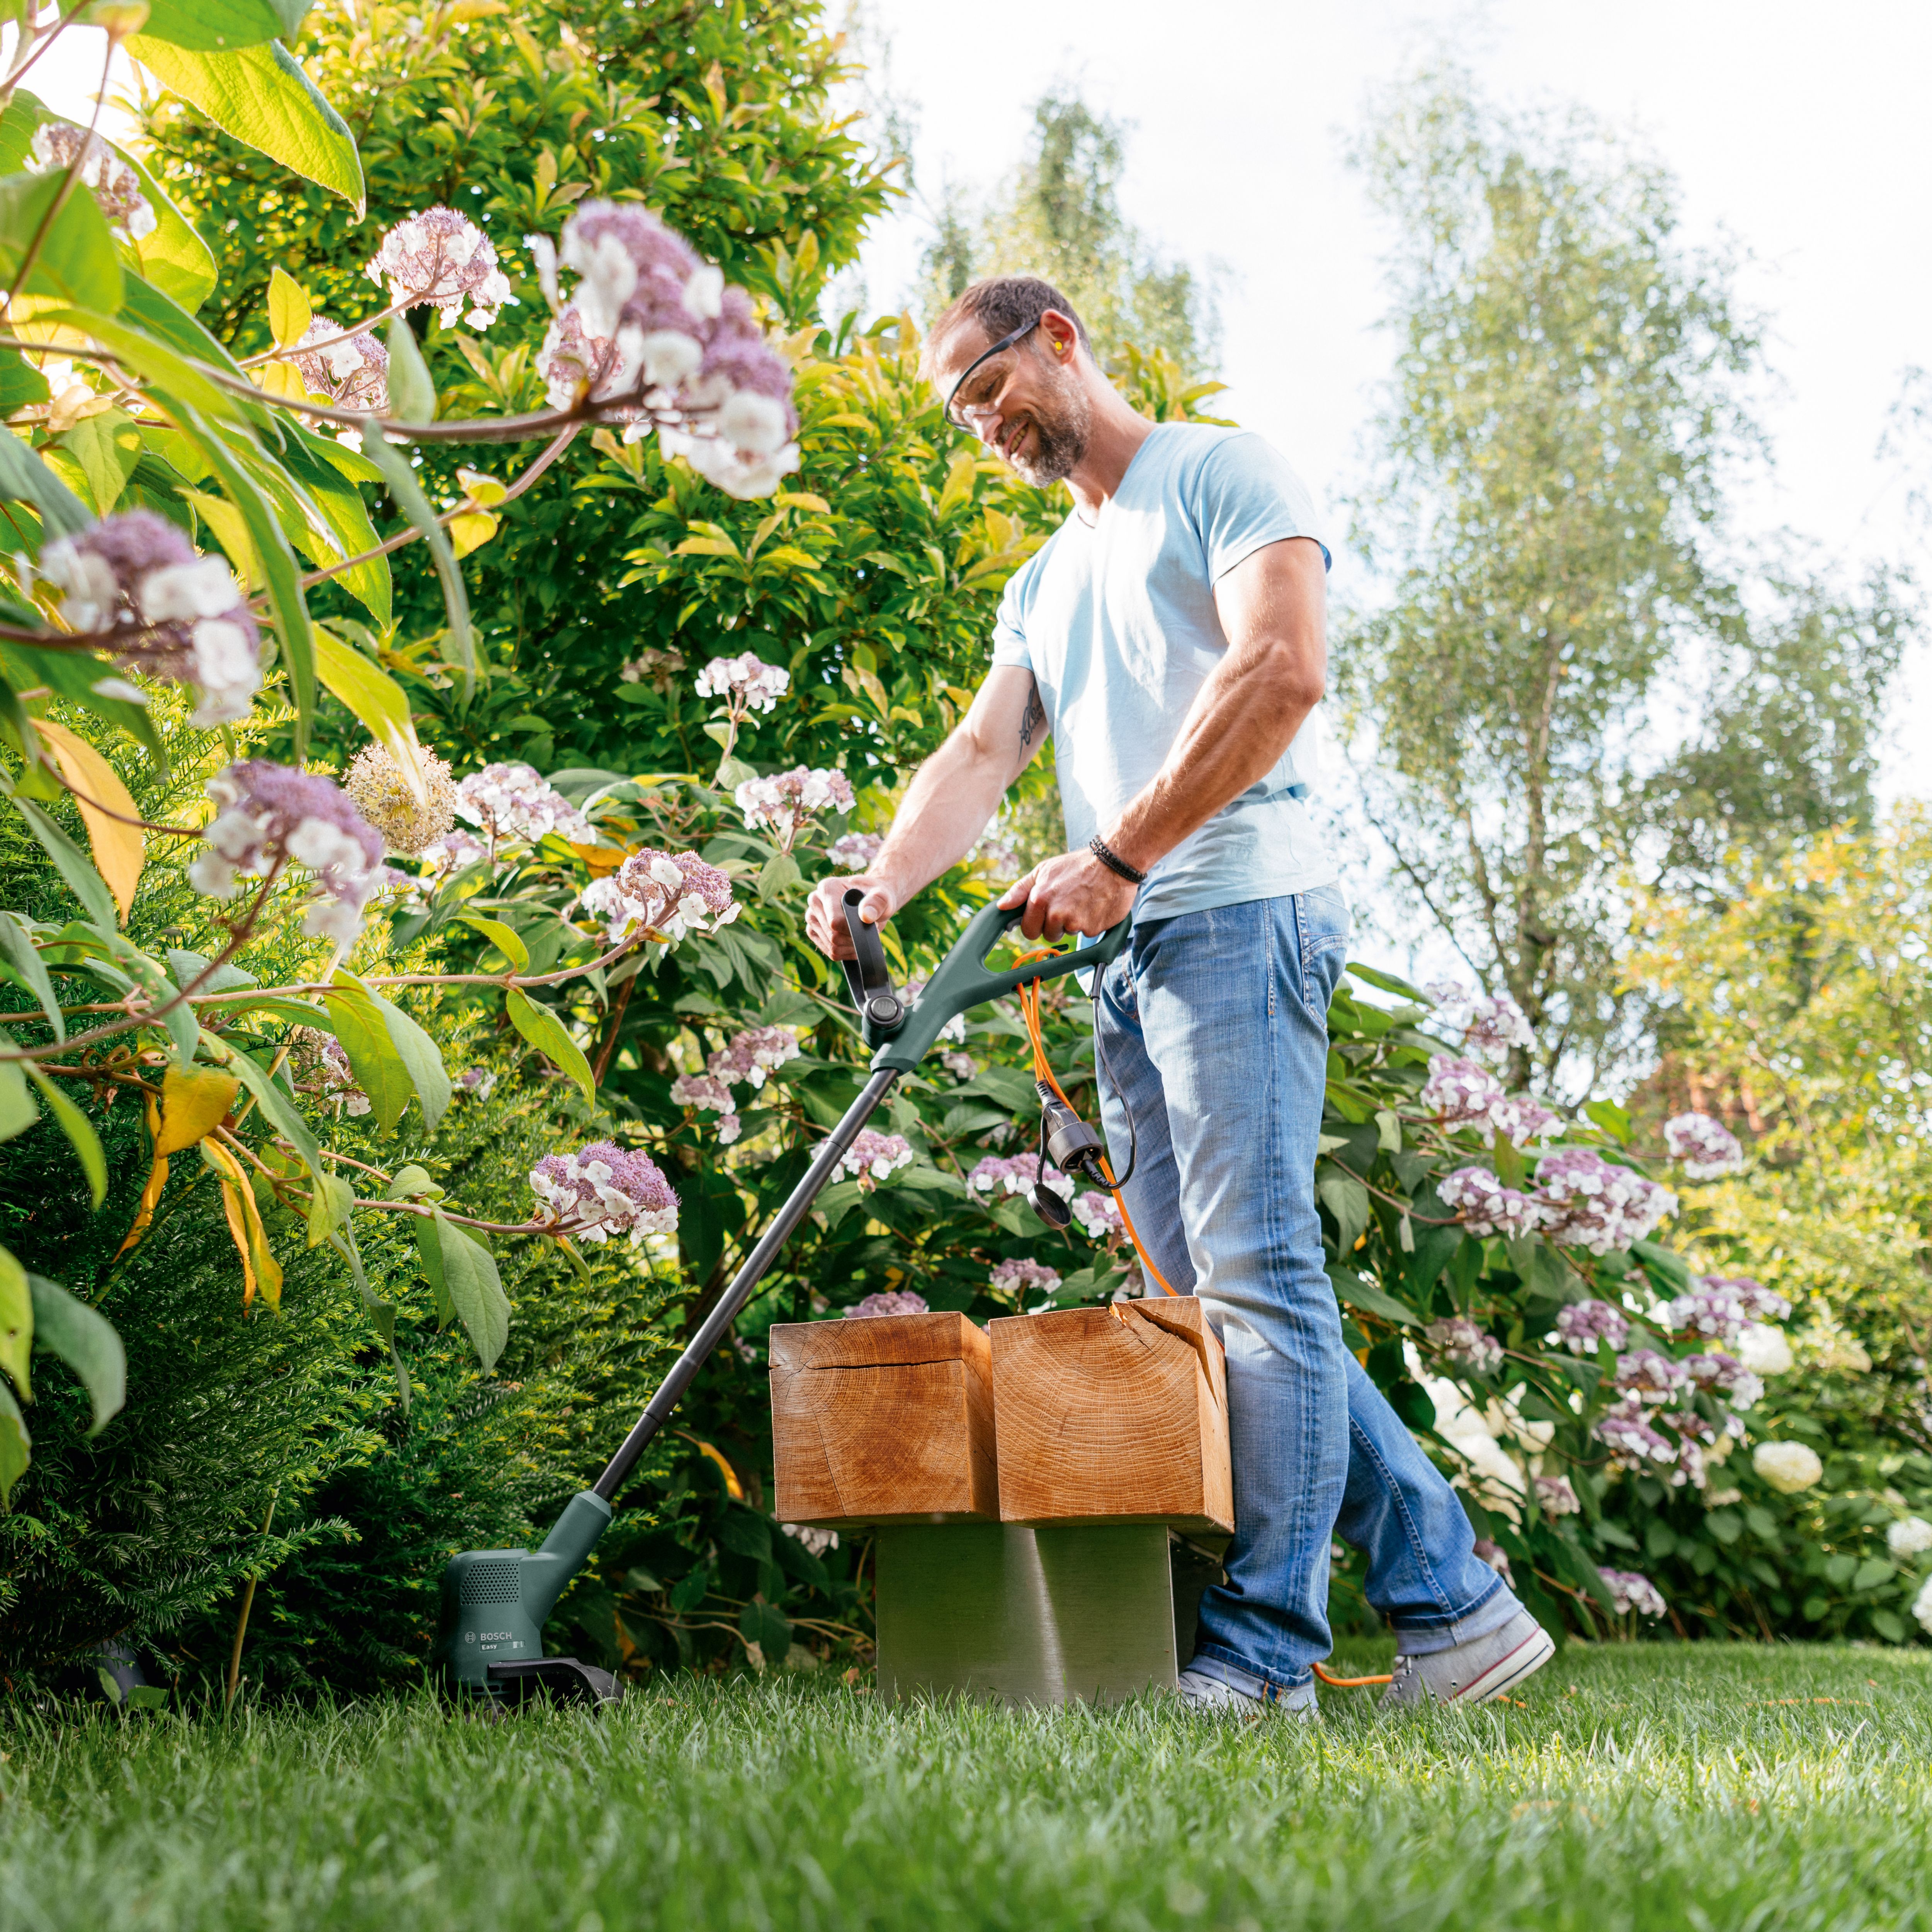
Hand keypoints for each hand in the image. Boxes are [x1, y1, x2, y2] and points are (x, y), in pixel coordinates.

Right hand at [805, 870, 900, 960]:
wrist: (871, 901)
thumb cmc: (876, 897)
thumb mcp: (883, 896)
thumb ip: (877, 902)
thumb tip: (865, 916)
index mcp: (827, 888)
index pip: (835, 921)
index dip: (854, 930)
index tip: (871, 924)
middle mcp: (815, 901)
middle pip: (833, 936)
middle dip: (854, 939)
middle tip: (869, 931)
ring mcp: (812, 918)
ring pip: (831, 947)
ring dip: (851, 947)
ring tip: (863, 935)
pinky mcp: (814, 932)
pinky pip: (830, 953)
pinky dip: (846, 953)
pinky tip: (856, 944)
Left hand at [998, 849, 1137, 940]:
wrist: (1113, 863)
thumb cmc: (1076, 865)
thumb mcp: (1043, 870)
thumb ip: (1020, 890)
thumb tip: (1001, 906)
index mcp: (1040, 899)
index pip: (1028, 930)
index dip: (1036, 924)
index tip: (1044, 916)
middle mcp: (1056, 913)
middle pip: (1048, 936)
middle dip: (1055, 926)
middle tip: (1067, 906)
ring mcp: (1076, 922)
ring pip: (1068, 934)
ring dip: (1074, 923)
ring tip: (1082, 901)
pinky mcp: (1093, 928)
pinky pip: (1087, 933)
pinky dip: (1091, 922)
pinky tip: (1095, 905)